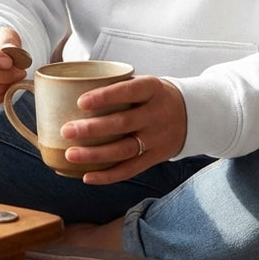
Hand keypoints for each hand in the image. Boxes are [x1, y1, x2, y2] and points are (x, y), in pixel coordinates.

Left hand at [60, 76, 186, 184]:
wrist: (191, 114)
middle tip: (67, 130)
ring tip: (70, 154)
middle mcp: (156, 114)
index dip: (105, 97)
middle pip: (123, 123)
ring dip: (95, 155)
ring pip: (124, 150)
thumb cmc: (154, 96)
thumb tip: (71, 89)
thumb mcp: (144, 82)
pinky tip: (87, 176)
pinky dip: (108, 175)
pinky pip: (131, 169)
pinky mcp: (156, 157)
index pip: (128, 91)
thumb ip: (117, 86)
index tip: (80, 102)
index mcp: (153, 89)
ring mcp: (157, 138)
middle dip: (92, 129)